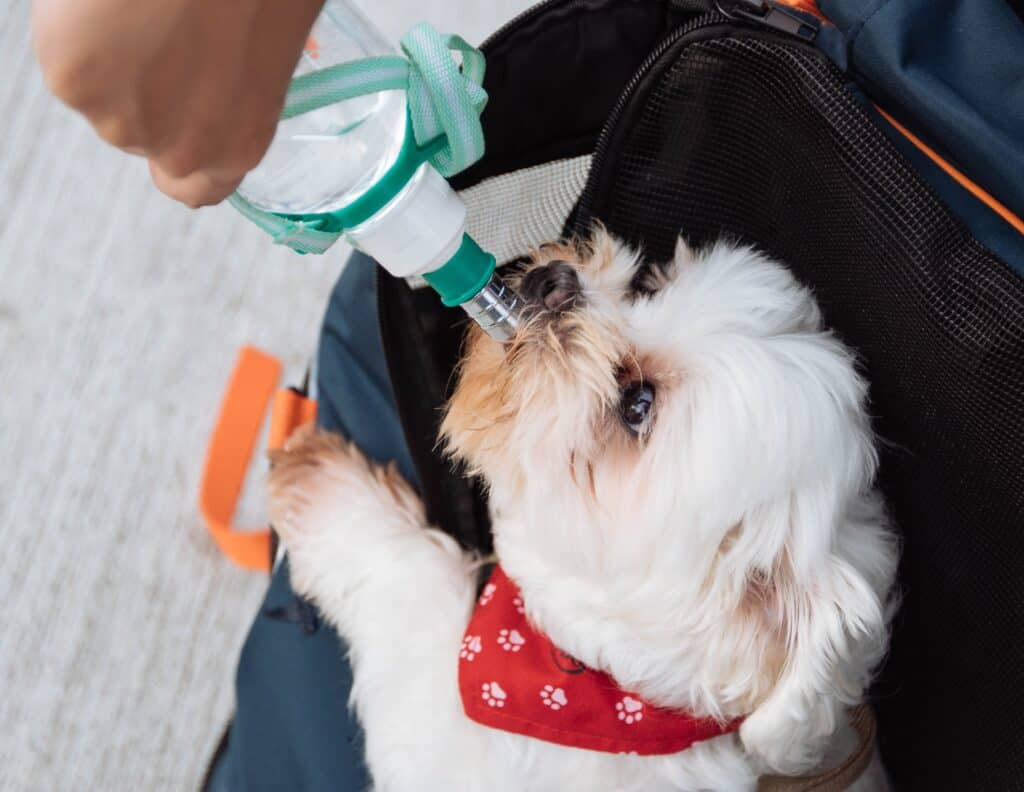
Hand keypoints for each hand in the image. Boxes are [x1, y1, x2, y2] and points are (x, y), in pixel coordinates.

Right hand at [33, 0, 324, 206]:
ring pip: (100, 96)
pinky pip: (67, 56)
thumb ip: (237, 83)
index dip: (179, 152)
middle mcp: (182, 151)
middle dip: (145, 89)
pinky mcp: (73, 81)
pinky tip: (111, 1)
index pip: (195, 189)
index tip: (175, 119)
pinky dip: (78, 27)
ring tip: (140, 7)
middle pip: (140, 135)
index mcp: (239, 145)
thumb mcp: (271, 44)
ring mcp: (122, 120)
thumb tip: (224, 69)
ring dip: (111, 58)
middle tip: (160, 29)